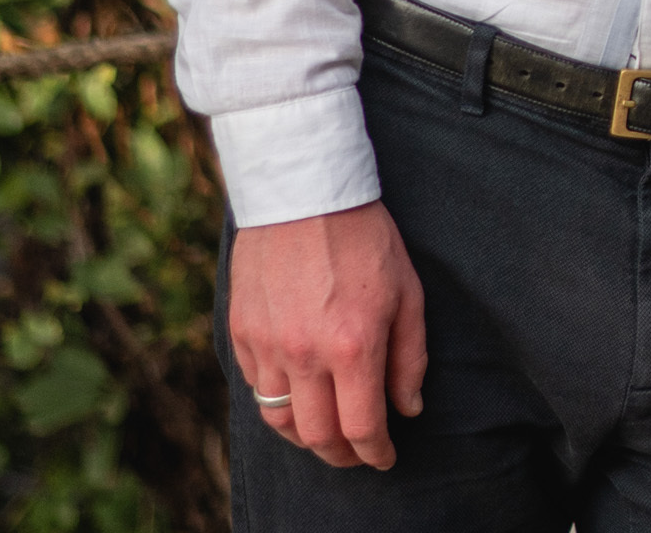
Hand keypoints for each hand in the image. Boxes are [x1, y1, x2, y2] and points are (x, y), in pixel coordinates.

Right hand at [231, 201, 428, 468]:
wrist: (305, 192)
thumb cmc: (366, 239)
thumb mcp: (408, 292)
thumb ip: (409, 357)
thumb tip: (409, 407)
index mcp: (353, 346)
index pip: (361, 427)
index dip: (376, 453)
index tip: (386, 457)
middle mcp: (304, 354)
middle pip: (316, 436)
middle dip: (341, 455)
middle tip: (358, 452)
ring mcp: (266, 345)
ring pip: (279, 419)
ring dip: (305, 435)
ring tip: (326, 431)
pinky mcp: (240, 332)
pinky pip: (255, 386)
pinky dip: (279, 399)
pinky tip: (299, 392)